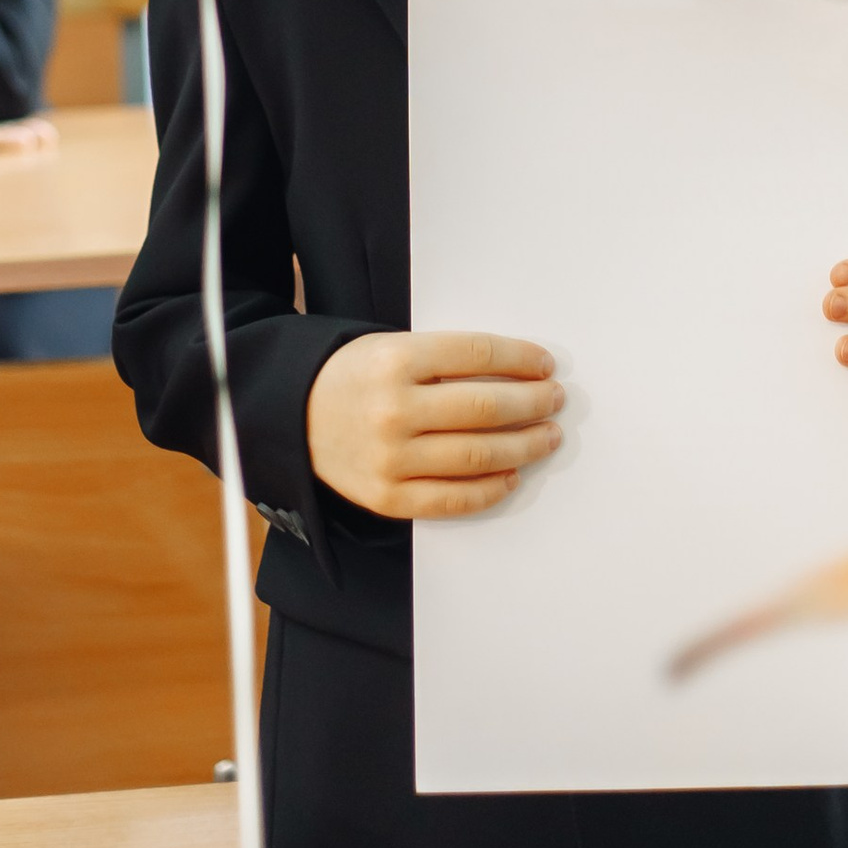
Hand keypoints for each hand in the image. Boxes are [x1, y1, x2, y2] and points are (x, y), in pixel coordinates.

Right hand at [305, 329, 563, 517]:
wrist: (294, 417)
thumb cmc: (356, 378)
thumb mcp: (392, 348)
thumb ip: (446, 360)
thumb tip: (519, 373)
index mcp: (396, 360)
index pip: (477, 354)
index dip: (521, 359)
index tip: (545, 364)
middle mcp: (393, 410)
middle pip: (486, 408)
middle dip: (533, 403)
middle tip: (554, 400)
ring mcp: (390, 459)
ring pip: (478, 456)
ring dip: (525, 446)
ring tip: (547, 436)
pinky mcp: (388, 497)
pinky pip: (454, 499)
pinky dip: (491, 489)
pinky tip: (512, 474)